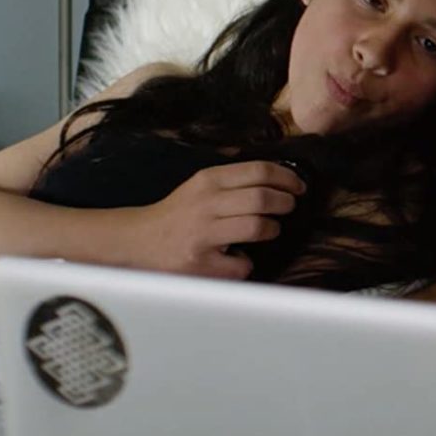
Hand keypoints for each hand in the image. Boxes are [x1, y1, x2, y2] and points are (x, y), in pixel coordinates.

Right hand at [122, 161, 306, 278]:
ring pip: (257, 226)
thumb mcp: (201, 186)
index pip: (258, 171)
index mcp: (208, 180)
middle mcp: (205, 204)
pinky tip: (237, 258)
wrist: (137, 241)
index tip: (298, 186)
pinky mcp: (201, 263)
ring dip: (272, 229)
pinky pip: (242, 264)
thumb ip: (234, 181)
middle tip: (288, 207)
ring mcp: (202, 234)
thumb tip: (281, 179)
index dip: (286, 178)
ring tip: (269, 230)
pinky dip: (246, 263)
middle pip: (263, 198)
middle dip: (285, 203)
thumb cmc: (178, 214)